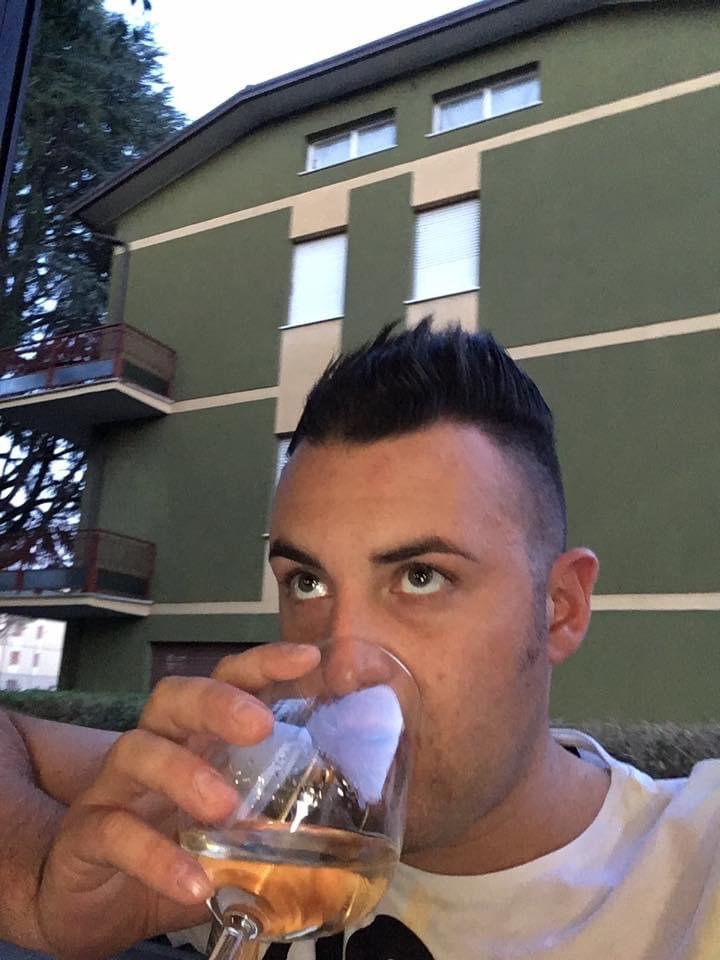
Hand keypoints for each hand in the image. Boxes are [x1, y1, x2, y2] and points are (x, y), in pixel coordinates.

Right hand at [34, 643, 320, 959]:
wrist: (93, 900)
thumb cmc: (173, 847)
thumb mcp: (228, 828)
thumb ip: (275, 819)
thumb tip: (351, 827)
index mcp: (195, 737)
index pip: (225, 681)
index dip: (262, 663)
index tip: (308, 657)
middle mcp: (153, 747)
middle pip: (174, 697)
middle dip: (217, 702)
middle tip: (259, 726)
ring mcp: (114, 788)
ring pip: (138, 751)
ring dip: (184, 773)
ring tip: (224, 809)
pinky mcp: (87, 835)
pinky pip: (114, 832)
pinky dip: (156, 856)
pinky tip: (194, 881)